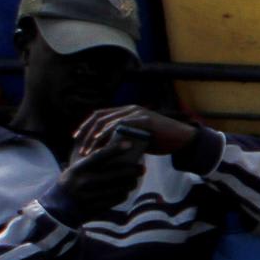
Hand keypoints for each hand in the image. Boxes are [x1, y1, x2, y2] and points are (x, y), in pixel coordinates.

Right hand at [53, 133, 145, 215]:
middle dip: (132, 171)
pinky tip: (124, 191)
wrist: (56, 210)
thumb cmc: (70, 183)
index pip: (99, 156)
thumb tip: (112, 145)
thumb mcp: (74, 169)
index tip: (130, 144)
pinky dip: (123, 194)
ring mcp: (88, 197)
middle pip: (115, 174)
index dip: (115, 149)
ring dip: (130, 183)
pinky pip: (116, 200)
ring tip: (134, 180)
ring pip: (118, 188)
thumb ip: (90, 159)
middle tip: (142, 168)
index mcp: (77, 169)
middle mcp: (82, 182)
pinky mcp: (94, 209)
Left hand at [73, 106, 196, 159]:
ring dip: (93, 136)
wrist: (182, 139)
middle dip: (85, 131)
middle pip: (99, 116)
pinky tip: (99, 142)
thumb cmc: (161, 141)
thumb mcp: (138, 138)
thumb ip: (124, 137)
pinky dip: (107, 133)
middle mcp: (130, 109)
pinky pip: (120, 124)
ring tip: (87, 149)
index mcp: (127, 112)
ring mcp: (136, 113)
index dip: (86, 127)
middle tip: (78, 146)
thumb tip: (108, 149)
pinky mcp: (143, 119)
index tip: (77, 140)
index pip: (100, 116)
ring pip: (106, 121)